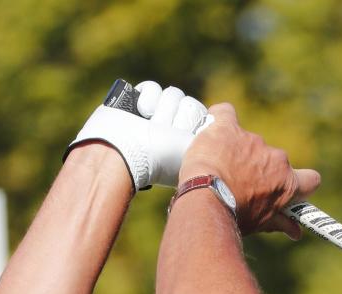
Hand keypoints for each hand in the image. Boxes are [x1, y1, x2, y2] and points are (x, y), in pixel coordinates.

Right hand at [67, 80, 209, 189]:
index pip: (202, 116)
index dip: (191, 121)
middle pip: (188, 103)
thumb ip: (211, 136)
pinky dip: (145, 98)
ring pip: (172, 93)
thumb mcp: (193, 149)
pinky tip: (139, 113)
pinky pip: (152, 87)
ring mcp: (155, 116)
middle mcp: (173, 129)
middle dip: (175, 116)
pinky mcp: (137, 102)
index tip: (182, 134)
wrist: (122, 153)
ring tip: (150, 125)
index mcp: (187, 143)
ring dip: (160, 109)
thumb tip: (220, 116)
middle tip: (164, 131)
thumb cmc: (160, 157)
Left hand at [178, 103, 320, 237]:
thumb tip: (296, 232)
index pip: (310, 179)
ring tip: (215, 168)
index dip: (300, 182)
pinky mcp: (228, 128)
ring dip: (235, 150)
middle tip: (237, 183)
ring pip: (247, 141)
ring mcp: (252, 141)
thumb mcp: (259, 222)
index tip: (284, 186)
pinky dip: (218, 120)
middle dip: (257, 168)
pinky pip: (224, 114)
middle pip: (272, 160)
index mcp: (287, 183)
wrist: (206, 200)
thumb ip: (280, 222)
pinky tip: (210, 130)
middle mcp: (276, 158)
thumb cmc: (234, 215)